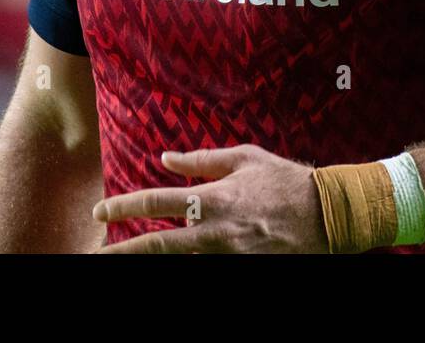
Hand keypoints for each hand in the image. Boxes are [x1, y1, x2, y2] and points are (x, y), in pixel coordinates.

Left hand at [92, 144, 329, 253]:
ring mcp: (226, 254)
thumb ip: (202, 160)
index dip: (123, 207)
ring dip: (154, 257)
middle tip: (98, 252)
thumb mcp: (244, 158)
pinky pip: (205, 264)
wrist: (325, 215)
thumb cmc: (284, 180)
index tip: (100, 212)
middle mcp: (215, 230)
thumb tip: (166, 159)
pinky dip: (187, 261)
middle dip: (123, 249)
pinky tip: (175, 256)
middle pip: (157, 244)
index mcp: (214, 197)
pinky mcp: (239, 266)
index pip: (156, 202)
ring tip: (127, 257)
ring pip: (179, 259)